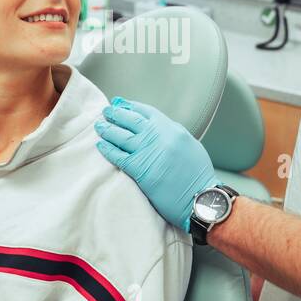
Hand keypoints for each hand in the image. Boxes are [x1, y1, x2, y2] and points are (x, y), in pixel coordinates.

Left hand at [93, 97, 216, 231]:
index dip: (131, 106)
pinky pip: (118, 155)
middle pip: (131, 120)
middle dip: (116, 114)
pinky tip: (100, 145)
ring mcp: (148, 152)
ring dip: (107, 129)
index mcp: (172, 129)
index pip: (146, 112)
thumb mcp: (190, 145)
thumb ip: (172, 134)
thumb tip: (157, 129)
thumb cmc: (198, 175)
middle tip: (106, 110)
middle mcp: (159, 136)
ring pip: (121, 136)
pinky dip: (107, 149)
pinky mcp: (139, 169)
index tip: (120, 103)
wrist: (200, 198)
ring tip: (99, 125)